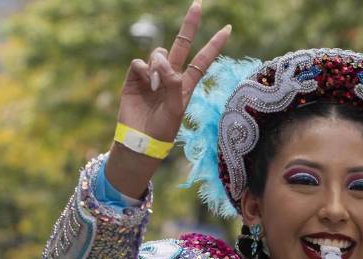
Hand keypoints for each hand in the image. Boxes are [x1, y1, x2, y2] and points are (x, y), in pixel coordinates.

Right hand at [106, 1, 231, 195]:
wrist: (140, 140)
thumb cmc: (162, 130)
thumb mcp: (176, 110)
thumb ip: (173, 84)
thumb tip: (162, 62)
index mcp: (185, 85)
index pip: (202, 60)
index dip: (214, 45)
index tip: (228, 29)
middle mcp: (170, 76)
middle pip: (181, 45)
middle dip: (189, 25)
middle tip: (198, 4)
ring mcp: (152, 76)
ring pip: (159, 53)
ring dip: (159, 64)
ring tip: (156, 83)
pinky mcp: (135, 78)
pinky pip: (139, 63)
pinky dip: (143, 70)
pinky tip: (145, 83)